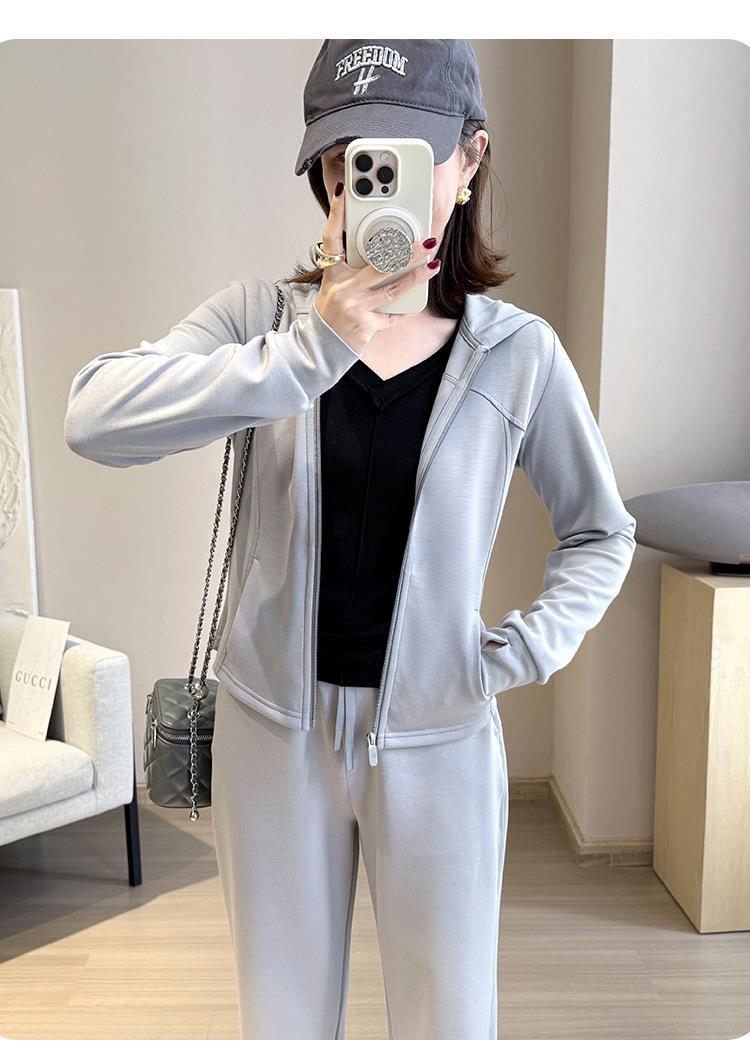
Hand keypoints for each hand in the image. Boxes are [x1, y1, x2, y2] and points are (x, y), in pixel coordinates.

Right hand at [313, 182, 440, 354]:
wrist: (322, 346)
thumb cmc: (334, 311)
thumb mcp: (336, 285)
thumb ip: (354, 266)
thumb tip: (385, 247)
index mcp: (333, 273)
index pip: (332, 237)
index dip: (336, 214)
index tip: (344, 191)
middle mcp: (343, 289)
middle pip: (378, 264)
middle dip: (406, 252)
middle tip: (426, 242)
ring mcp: (355, 308)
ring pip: (392, 289)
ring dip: (416, 276)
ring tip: (433, 265)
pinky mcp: (366, 326)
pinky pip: (392, 315)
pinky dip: (405, 309)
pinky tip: (418, 299)